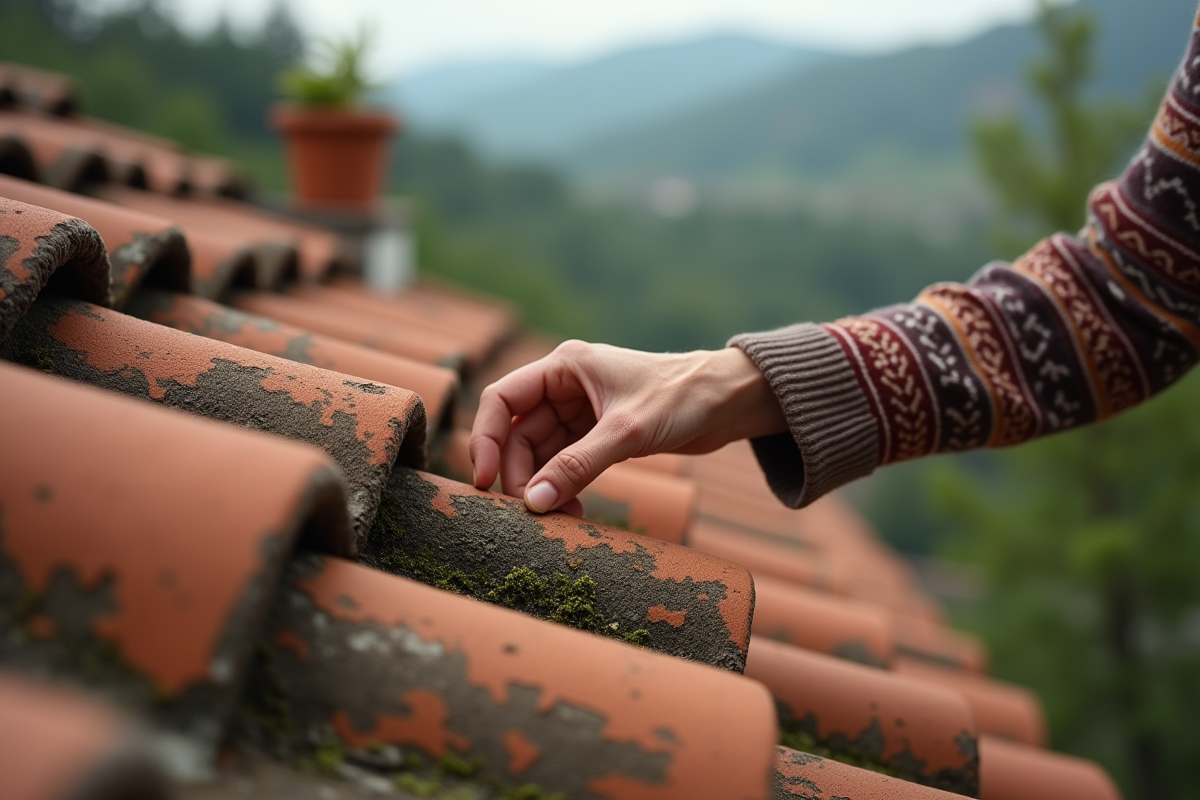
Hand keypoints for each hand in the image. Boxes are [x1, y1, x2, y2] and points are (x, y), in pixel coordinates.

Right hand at [470, 340, 786, 513]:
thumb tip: (535, 503)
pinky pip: (565, 464)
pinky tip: (573, 511)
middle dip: (521, 475)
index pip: (501, 400)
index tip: (487, 482)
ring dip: (544, 487)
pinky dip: (564, 488)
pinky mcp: (598, 435)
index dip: (487, 440)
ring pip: (540, 454)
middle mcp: (565, 386)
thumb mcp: (627, 432)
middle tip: (532, 513)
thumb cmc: (683, 397)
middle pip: (518, 434)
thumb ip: (578, 466)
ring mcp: (580, 412)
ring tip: (559, 519)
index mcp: (564, 366)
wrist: (729, 401)